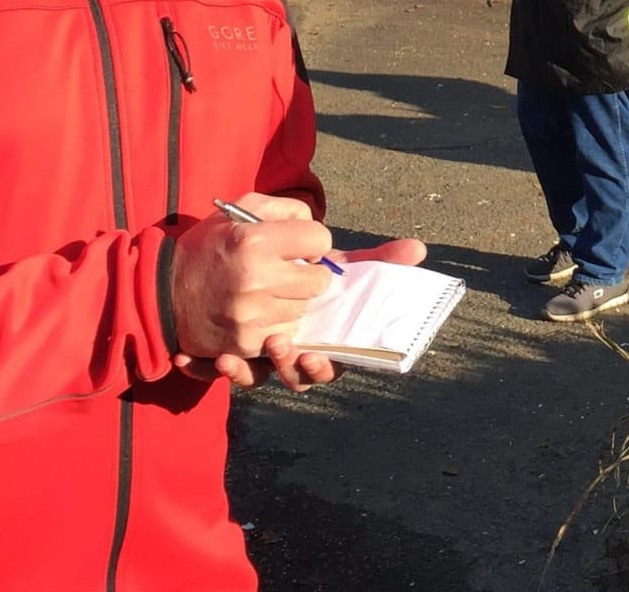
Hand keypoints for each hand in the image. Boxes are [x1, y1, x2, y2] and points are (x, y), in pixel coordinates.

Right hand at [169, 196, 333, 373]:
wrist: (161, 294)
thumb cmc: (205, 247)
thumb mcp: (238, 211)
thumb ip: (285, 209)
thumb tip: (318, 230)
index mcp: (254, 241)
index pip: (320, 240)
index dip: (313, 241)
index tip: (299, 246)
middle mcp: (255, 279)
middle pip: (319, 281)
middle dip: (310, 274)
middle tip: (290, 272)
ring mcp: (251, 316)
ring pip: (304, 309)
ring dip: (294, 301)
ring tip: (270, 292)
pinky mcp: (246, 343)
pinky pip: (285, 334)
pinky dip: (278, 324)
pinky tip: (260, 313)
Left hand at [173, 235, 429, 387]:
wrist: (242, 272)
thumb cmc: (298, 267)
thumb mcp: (331, 261)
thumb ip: (374, 260)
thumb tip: (419, 248)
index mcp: (323, 336)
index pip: (330, 364)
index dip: (323, 366)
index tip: (311, 355)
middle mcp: (296, 352)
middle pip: (297, 377)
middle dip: (288, 368)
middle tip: (279, 344)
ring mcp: (265, 357)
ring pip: (263, 380)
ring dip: (252, 373)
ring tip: (242, 353)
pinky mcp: (235, 355)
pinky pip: (228, 373)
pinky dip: (217, 371)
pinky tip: (209, 359)